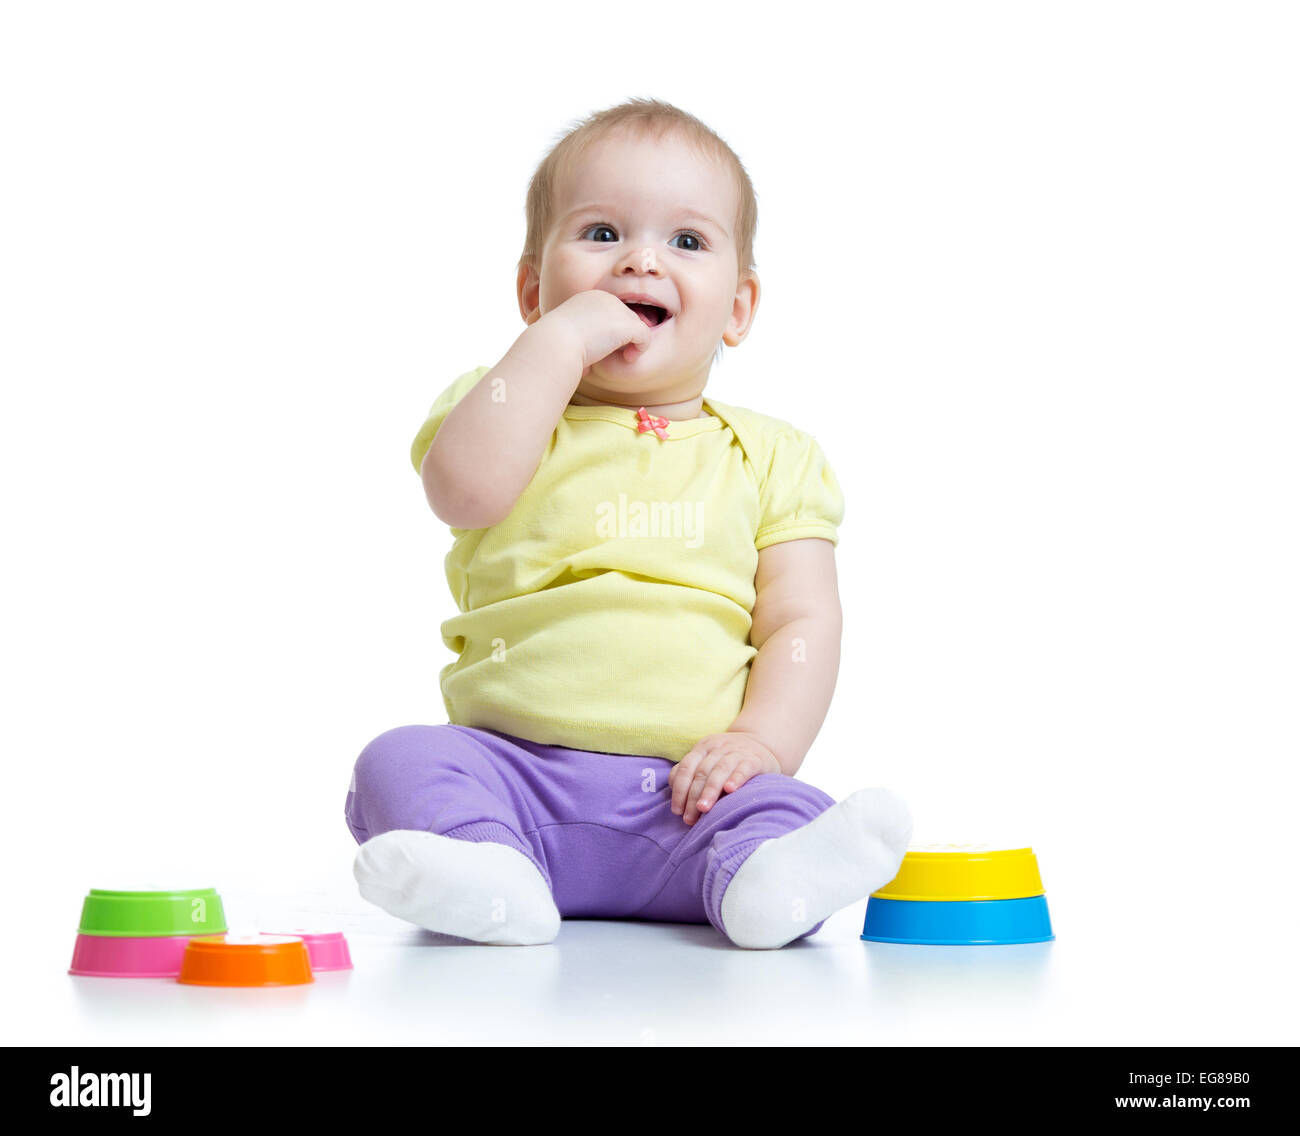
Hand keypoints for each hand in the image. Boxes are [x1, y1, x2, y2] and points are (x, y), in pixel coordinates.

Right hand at [548, 290, 652, 375]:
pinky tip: (628, 359)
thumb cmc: (554, 347)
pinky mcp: (628, 324)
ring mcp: (617, 309)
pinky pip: (644, 336)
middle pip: (625, 319)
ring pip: (635, 327)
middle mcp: (605, 298)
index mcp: (589, 298)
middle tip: (608, 355)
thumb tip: (590, 360)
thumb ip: (581, 341)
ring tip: (619, 358)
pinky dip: (640, 349)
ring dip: (629, 344)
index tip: (595, 349)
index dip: (609, 333)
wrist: (554, 344)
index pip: (610, 314)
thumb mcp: (566, 340)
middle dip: (621, 338)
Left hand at [669, 732, 783, 824]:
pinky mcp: (754, 759)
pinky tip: (730, 790)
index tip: (677, 810)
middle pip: (701, 772)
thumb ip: (692, 771)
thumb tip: (674, 789)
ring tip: (703, 809)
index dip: (679, 789)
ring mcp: (737, 751)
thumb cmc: (729, 758)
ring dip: (710, 791)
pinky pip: (743, 768)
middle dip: (693, 796)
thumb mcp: (709, 758)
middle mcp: (718, 747)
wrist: (763, 743)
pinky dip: (736, 778)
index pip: (686, 768)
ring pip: (720, 770)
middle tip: (689, 818)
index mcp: (703, 748)